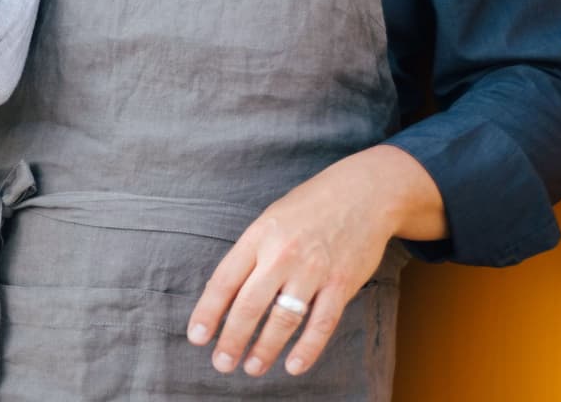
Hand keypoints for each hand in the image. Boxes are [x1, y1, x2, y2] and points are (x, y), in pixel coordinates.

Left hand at [188, 145, 443, 378]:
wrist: (364, 193)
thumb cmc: (310, 207)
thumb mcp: (270, 220)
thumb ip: (250, 254)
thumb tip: (224, 294)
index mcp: (258, 236)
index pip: (224, 280)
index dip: (208, 312)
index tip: (197, 337)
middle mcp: (282, 254)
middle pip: (250, 305)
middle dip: (232, 339)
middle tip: (221, 364)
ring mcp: (313, 270)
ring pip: (283, 319)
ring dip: (265, 349)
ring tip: (252, 368)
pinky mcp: (342, 283)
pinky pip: (321, 323)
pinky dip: (307, 348)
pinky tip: (293, 366)